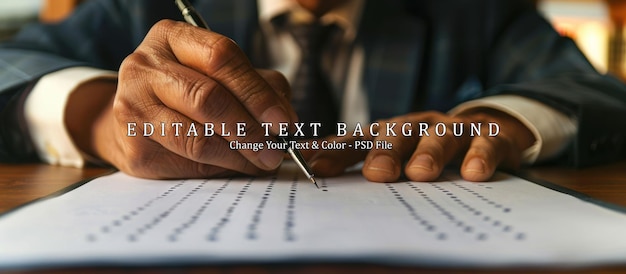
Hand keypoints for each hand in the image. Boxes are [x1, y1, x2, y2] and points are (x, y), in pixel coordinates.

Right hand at [65, 20, 296, 178]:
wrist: (138, 118)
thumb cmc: (190, 90)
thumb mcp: (223, 74)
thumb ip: (260, 86)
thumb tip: (285, 121)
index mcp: (171, 38)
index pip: (220, 57)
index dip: (257, 92)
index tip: (284, 122)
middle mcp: (144, 67)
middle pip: (207, 98)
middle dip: (250, 129)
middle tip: (276, 150)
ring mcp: (132, 107)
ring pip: (196, 138)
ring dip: (238, 155)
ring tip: (261, 161)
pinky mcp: (133, 148)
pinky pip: (186, 163)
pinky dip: (219, 168)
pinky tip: (235, 166)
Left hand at [308, 110, 535, 181]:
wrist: (485, 131)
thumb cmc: (425, 148)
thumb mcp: (392, 153)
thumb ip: (355, 158)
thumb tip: (306, 162)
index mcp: (389, 133)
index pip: (359, 141)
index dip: (338, 152)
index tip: (317, 167)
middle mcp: (417, 127)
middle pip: (397, 134)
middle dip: (385, 152)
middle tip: (378, 173)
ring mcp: (452, 130)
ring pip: (439, 136)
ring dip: (430, 153)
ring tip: (421, 173)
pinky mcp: (488, 137)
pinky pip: (484, 144)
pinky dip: (479, 156)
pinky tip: (472, 173)